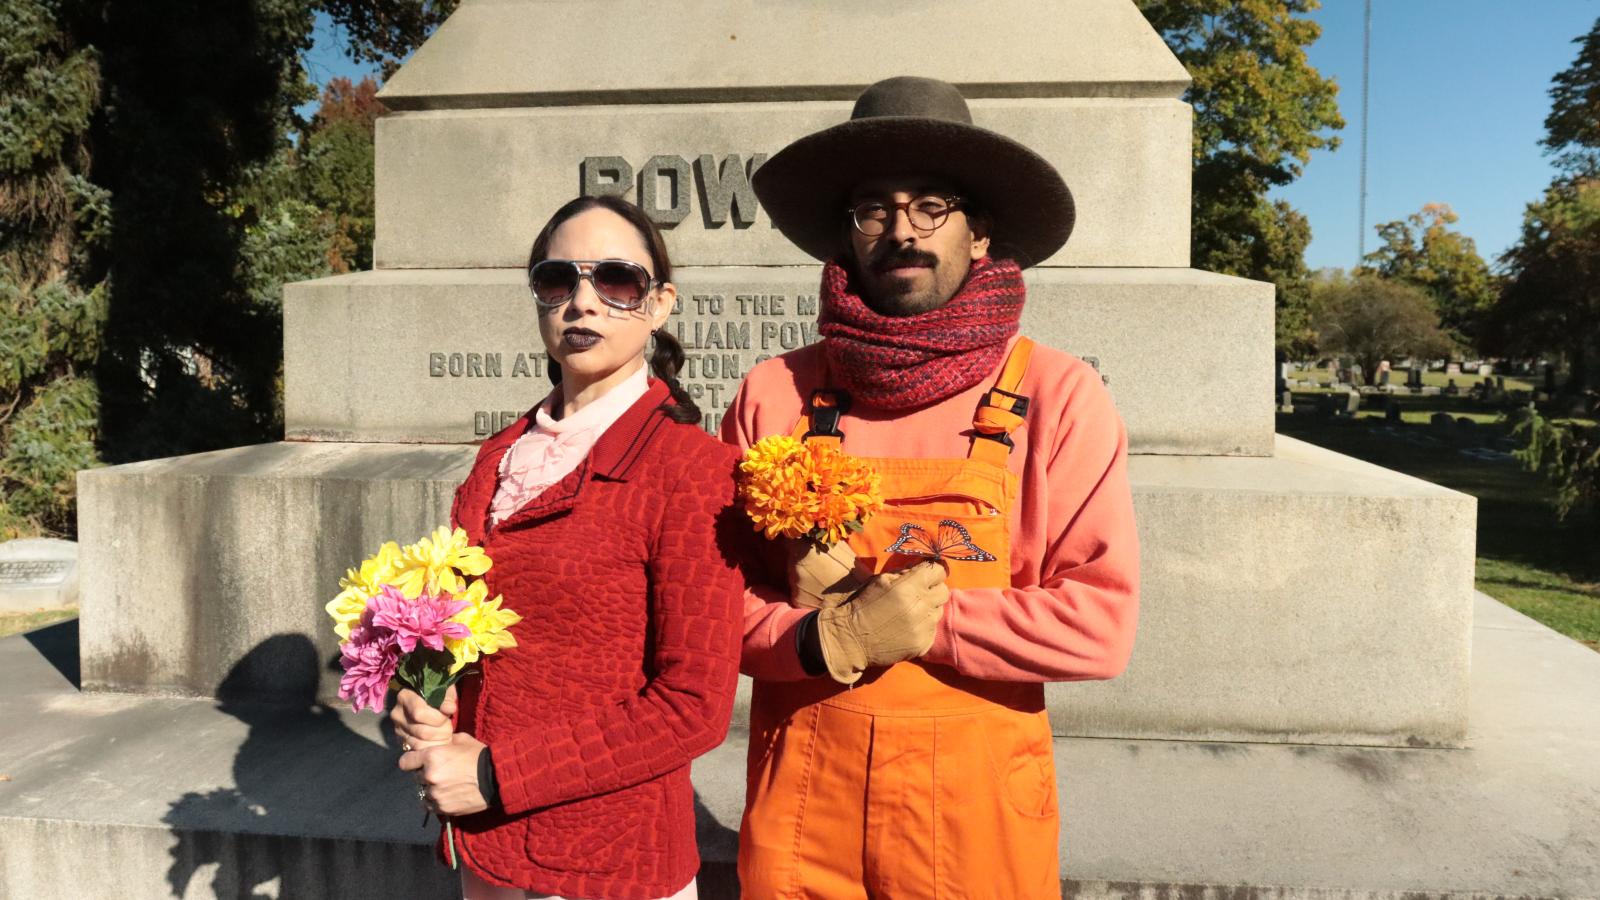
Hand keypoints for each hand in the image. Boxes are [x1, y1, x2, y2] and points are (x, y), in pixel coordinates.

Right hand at [391, 686, 455, 749]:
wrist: (428, 702)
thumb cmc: (438, 694)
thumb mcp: (444, 691)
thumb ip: (447, 699)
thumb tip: (449, 709)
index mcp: (405, 697)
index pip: (419, 713)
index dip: (437, 718)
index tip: (447, 715)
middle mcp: (397, 714)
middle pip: (421, 731)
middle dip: (441, 731)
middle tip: (449, 728)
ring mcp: (399, 729)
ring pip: (420, 744)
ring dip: (438, 742)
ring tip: (446, 734)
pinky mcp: (402, 742)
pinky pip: (418, 751)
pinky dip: (432, 749)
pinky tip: (440, 741)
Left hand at [399, 732, 489, 816]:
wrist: (496, 778)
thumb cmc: (480, 756)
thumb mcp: (462, 740)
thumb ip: (445, 742)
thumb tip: (438, 742)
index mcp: (432, 756)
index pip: (405, 762)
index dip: (412, 761)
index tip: (417, 762)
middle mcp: (429, 776)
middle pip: (416, 777)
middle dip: (425, 775)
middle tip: (439, 774)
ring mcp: (435, 794)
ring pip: (423, 793)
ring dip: (431, 789)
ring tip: (445, 786)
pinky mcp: (442, 808)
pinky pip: (430, 806)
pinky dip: (436, 802)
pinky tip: (447, 796)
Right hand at [815, 561, 949, 684]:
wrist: (852, 639)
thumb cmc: (863, 605)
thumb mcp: (880, 580)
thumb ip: (904, 571)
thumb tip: (921, 564)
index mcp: (909, 587)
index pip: (939, 571)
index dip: (935, 570)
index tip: (930, 572)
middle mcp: (920, 607)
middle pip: (943, 591)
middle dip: (933, 588)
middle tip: (918, 592)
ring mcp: (924, 627)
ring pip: (938, 610)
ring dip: (928, 608)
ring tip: (910, 612)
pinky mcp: (923, 644)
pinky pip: (932, 629)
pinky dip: (923, 626)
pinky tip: (907, 627)